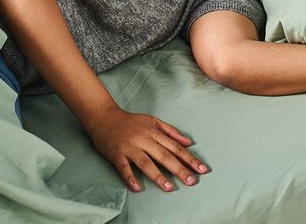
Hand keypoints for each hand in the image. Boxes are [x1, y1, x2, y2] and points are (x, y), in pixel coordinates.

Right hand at [84, 107, 208, 191]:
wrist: (104, 117)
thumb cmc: (129, 121)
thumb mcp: (152, 120)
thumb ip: (171, 131)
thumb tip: (188, 142)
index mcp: (153, 132)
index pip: (175, 147)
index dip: (189, 158)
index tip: (202, 169)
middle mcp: (143, 139)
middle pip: (164, 156)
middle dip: (179, 169)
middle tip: (192, 181)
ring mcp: (130, 147)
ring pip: (146, 162)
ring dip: (158, 176)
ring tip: (169, 188)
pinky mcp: (117, 154)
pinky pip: (124, 167)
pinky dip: (130, 177)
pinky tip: (137, 188)